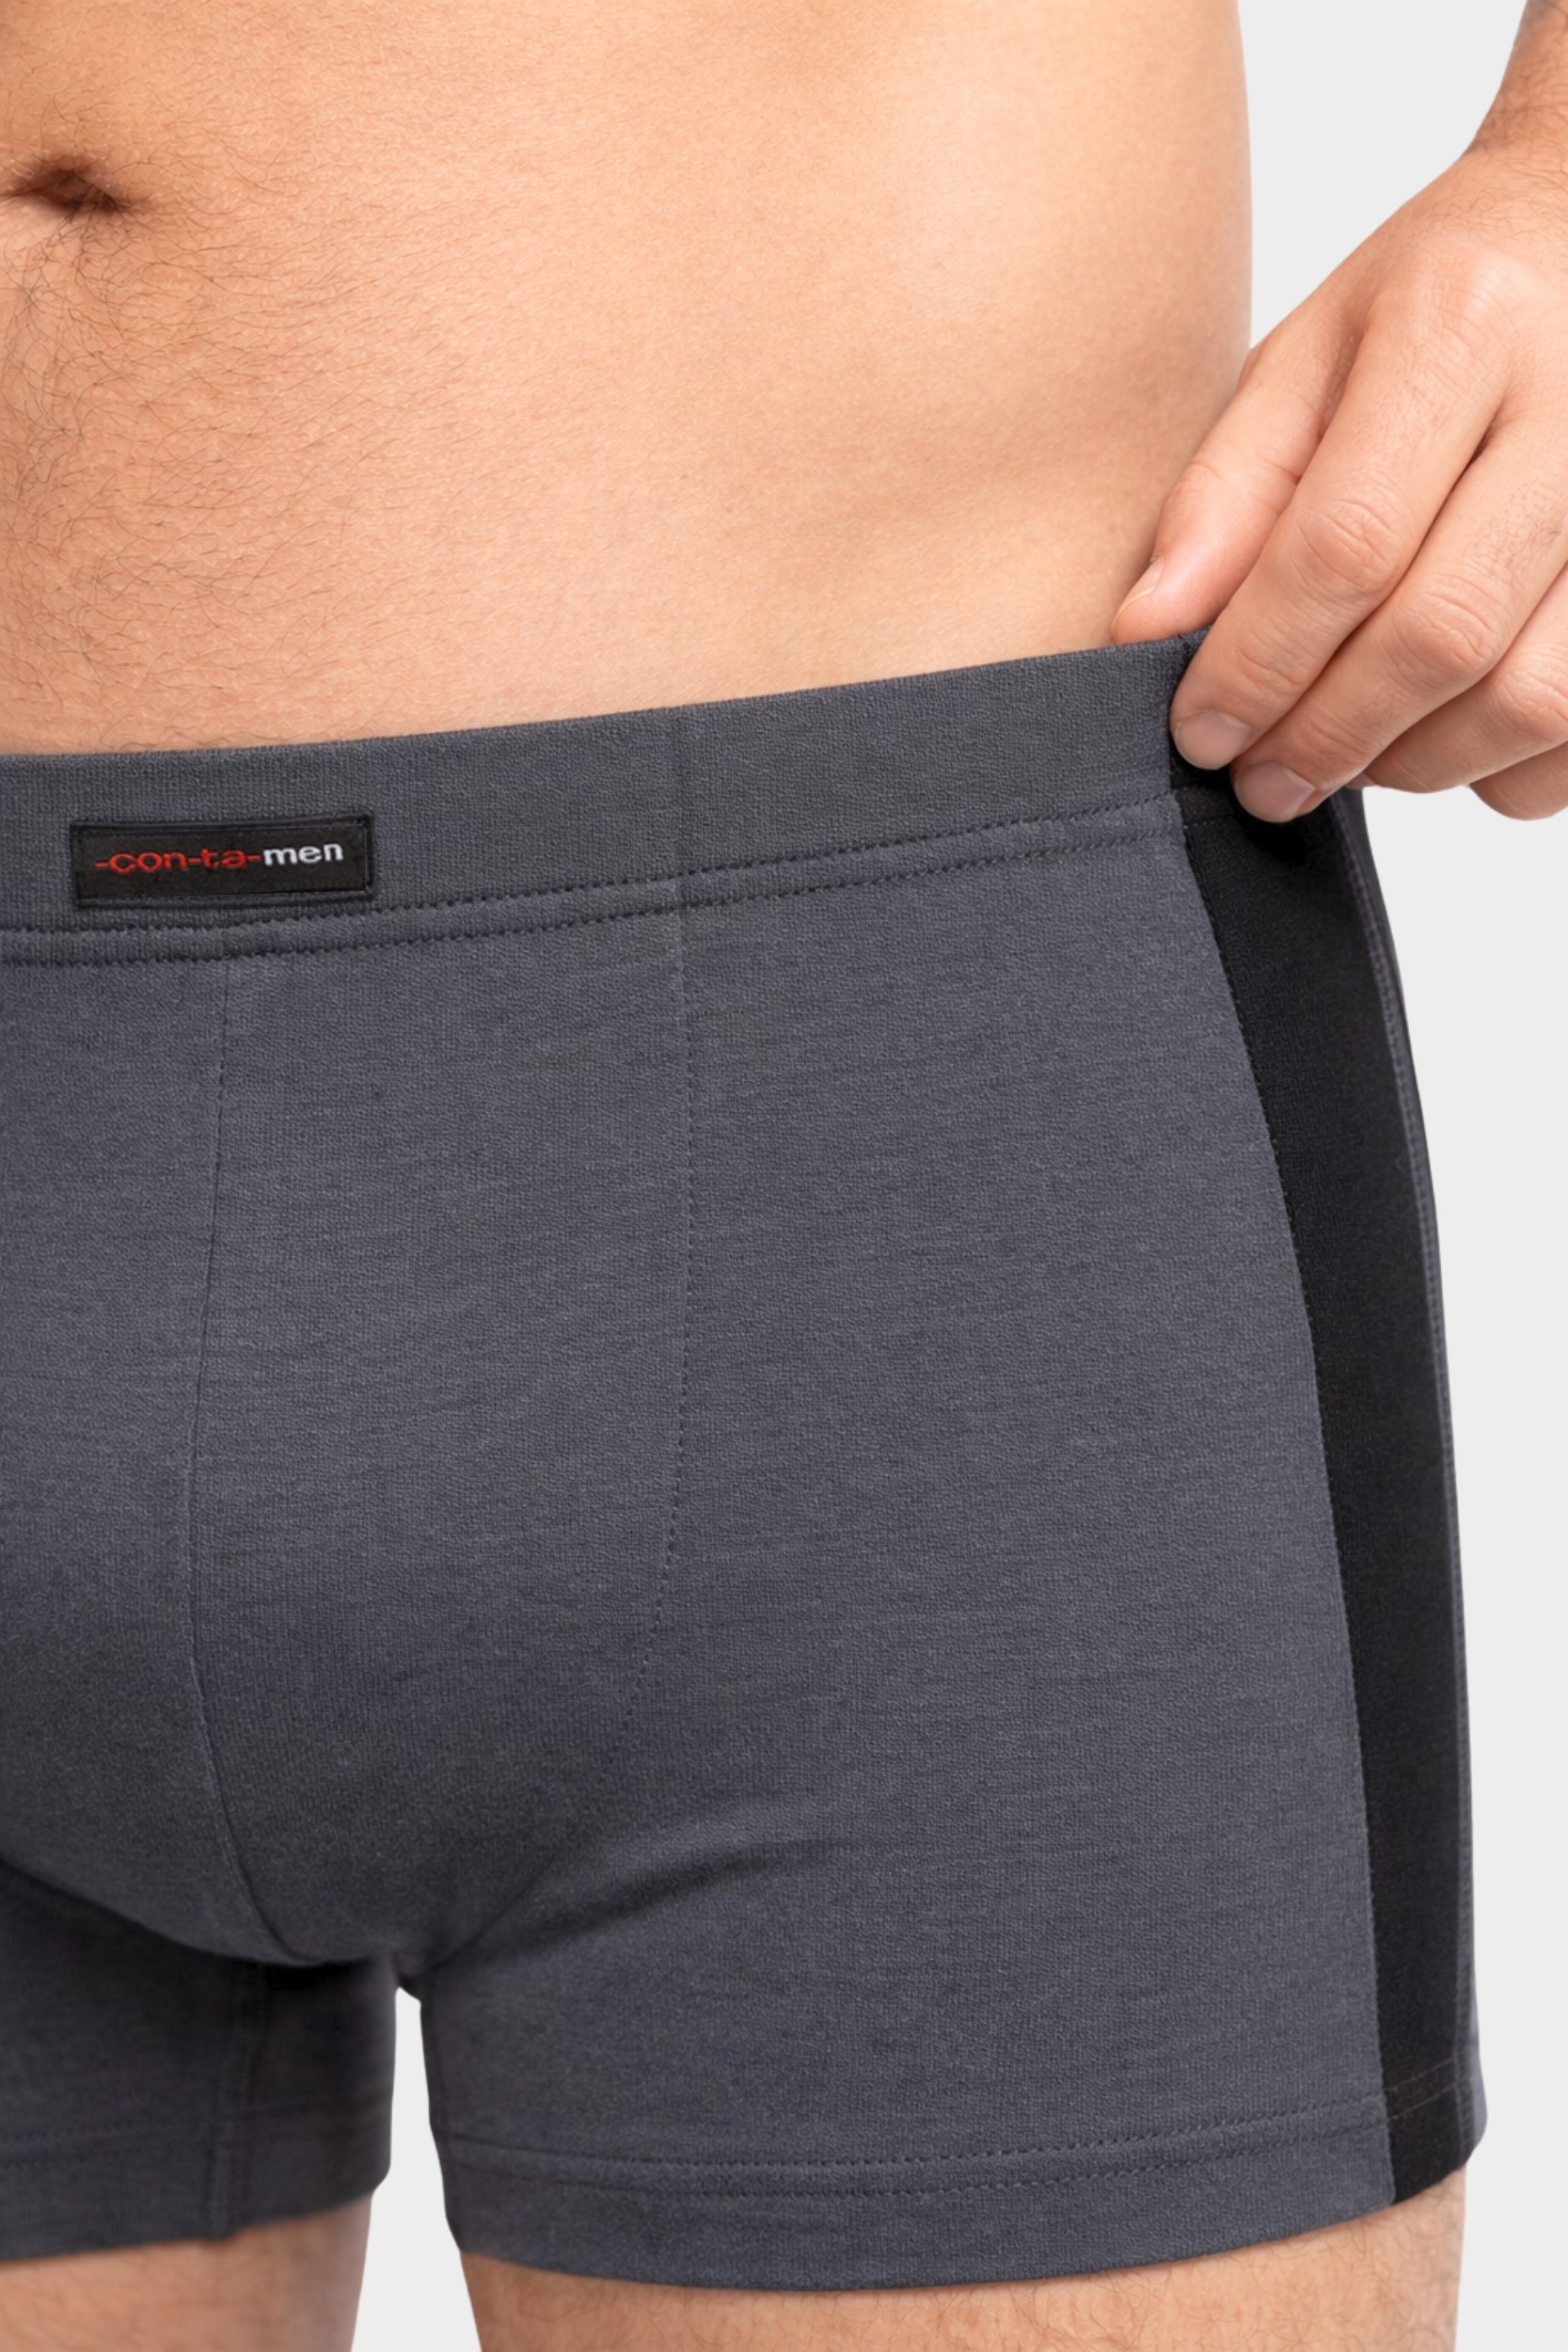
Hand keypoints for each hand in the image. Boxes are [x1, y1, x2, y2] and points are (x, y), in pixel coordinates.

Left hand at [1112, 137, 1567, 822]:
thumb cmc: (1437, 304)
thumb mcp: (1307, 358)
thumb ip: (1225, 496)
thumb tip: (1146, 632)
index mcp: (1463, 326)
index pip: (1346, 544)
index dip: (1259, 664)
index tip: (1201, 732)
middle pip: (1441, 634)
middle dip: (1328, 735)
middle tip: (1262, 776)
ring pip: (1529, 699)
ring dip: (1413, 764)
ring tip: (1342, 753)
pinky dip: (1504, 771)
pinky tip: (1439, 736)